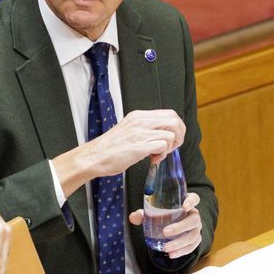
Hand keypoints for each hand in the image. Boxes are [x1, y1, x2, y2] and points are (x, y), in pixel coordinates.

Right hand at [54, 109, 185, 195]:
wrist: (94, 157)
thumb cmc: (110, 149)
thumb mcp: (129, 130)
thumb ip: (144, 129)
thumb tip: (162, 134)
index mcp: (138, 116)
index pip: (169, 113)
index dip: (176, 127)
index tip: (171, 139)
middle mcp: (140, 121)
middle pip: (174, 120)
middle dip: (179, 135)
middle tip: (170, 147)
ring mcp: (140, 133)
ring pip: (171, 134)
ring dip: (169, 148)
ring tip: (157, 155)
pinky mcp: (139, 146)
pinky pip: (163, 146)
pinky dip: (162, 155)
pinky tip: (152, 159)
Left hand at [129, 192, 202, 258]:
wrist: (173, 226)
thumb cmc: (164, 215)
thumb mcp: (153, 213)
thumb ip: (143, 214)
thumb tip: (133, 217)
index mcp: (186, 203)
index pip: (194, 198)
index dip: (191, 201)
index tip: (184, 206)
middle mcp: (194, 215)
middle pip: (194, 220)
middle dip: (180, 227)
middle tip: (165, 232)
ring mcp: (196, 228)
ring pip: (193, 235)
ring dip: (179, 243)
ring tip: (166, 248)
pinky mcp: (195, 240)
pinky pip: (191, 246)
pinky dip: (182, 251)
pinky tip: (171, 254)